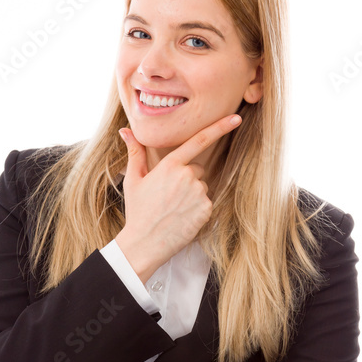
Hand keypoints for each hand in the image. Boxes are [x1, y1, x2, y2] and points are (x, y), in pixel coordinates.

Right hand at [115, 113, 241, 281]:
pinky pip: (206, 203)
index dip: (220, 127)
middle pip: (197, 169)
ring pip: (202, 186)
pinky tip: (181, 217)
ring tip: (173, 209)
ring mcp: (198, 193)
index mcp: (170, 165)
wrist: (144, 243)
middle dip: (187, 178)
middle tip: (168, 196)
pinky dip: (196, 209)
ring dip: (192, 194)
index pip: (199, 140)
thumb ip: (135, 152)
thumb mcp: (133, 180)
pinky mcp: (206, 209)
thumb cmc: (137, 211)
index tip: (236, 118)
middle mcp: (187, 176)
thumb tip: (125, 130)